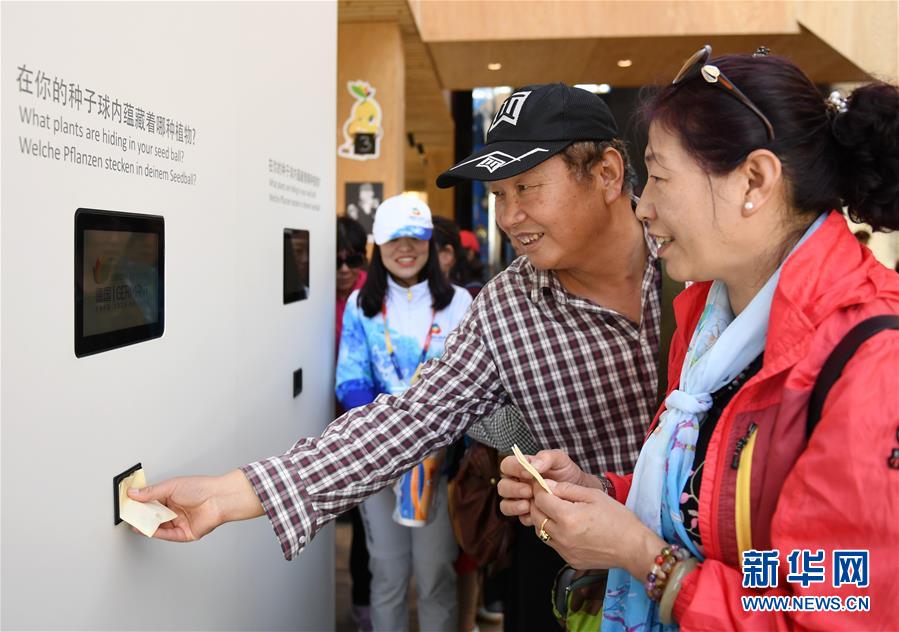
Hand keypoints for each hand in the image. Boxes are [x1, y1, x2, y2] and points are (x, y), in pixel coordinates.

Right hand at [126, 469, 262, 541]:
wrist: (219, 498)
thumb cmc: (202, 488)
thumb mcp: (172, 486)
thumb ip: (151, 492)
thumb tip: (133, 493)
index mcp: (172, 497)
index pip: (151, 502)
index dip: (139, 504)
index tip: (126, 504)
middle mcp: (175, 510)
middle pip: (153, 516)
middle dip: (140, 516)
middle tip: (127, 514)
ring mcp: (180, 522)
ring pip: (158, 527)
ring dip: (146, 526)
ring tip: (134, 522)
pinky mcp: (185, 533)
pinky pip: (168, 535)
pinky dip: (156, 533)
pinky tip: (146, 530)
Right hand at [497, 449, 588, 523]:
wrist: (579, 492)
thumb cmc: (566, 472)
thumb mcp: (559, 460)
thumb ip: (546, 457)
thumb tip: (532, 466)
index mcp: (521, 468)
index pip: (506, 465)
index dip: (514, 468)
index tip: (529, 473)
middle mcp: (517, 483)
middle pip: (502, 487)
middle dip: (514, 489)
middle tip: (529, 491)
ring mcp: (520, 500)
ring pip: (505, 504)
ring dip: (514, 505)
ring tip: (529, 504)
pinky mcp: (527, 515)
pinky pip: (519, 518)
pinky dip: (526, 517)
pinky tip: (537, 514)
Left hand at [530, 479, 665, 575]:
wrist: (633, 548)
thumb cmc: (617, 518)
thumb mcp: (593, 495)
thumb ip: (567, 489)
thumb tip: (547, 484)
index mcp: (567, 517)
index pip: (540, 499)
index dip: (539, 488)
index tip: (543, 483)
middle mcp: (562, 536)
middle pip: (535, 515)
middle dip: (537, 503)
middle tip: (547, 495)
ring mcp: (564, 550)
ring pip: (540, 531)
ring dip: (543, 519)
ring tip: (556, 511)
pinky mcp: (569, 560)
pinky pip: (552, 544)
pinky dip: (553, 533)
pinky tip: (566, 526)